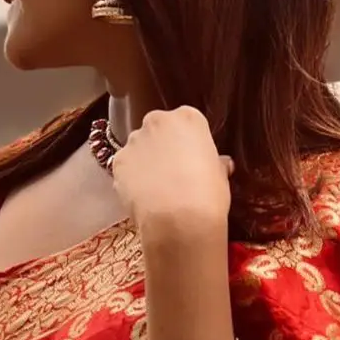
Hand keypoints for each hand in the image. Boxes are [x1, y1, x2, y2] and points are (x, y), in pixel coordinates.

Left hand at [111, 107, 232, 237]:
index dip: (189, 143)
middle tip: (173, 173)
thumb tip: (220, 164)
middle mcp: (157, 121)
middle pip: (159, 130)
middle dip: (163, 147)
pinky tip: (143, 196)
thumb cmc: (208, 195)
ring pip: (139, 148)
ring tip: (156, 189)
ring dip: (145, 162)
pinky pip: (125, 167)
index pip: (187, 123)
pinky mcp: (118, 162)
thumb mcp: (221, 175)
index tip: (192, 160)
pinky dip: (131, 178)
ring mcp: (134, 141)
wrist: (179, 222)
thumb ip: (215, 163)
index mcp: (188, 117)